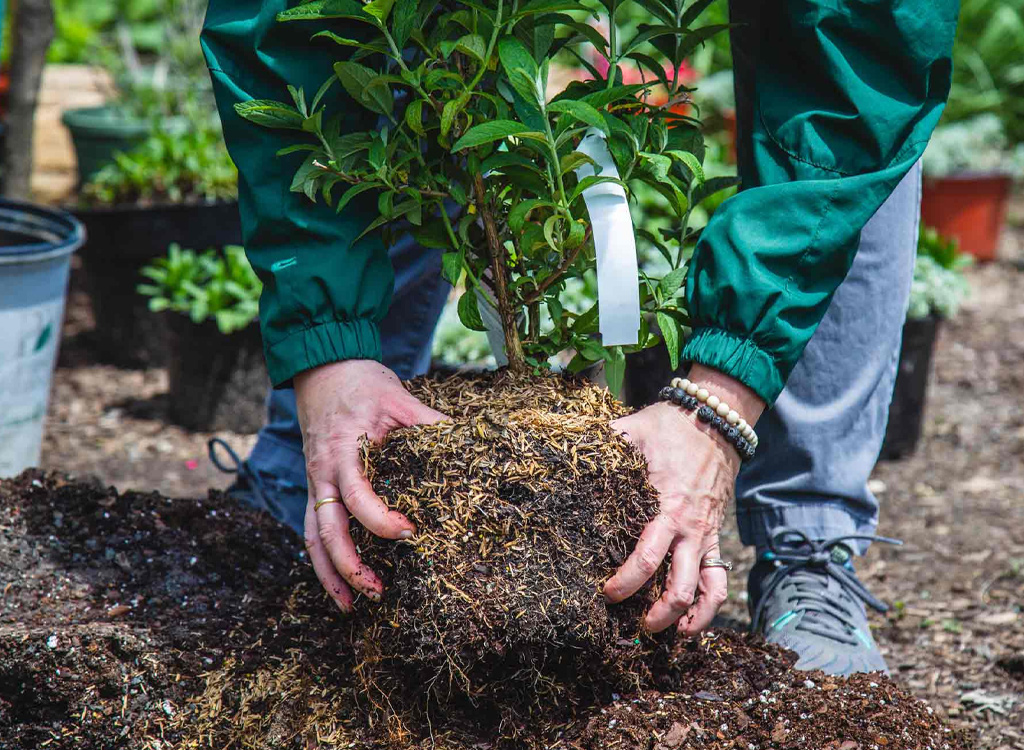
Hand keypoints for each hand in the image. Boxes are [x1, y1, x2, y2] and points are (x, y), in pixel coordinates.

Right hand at [295, 360, 447, 612]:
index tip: (409, 532)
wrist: (322, 369)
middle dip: (349, 566)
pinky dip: (323, 561)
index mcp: (342, 450)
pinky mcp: (315, 488)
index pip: (357, 495)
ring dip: (330, 575)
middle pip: (326, 529)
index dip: (380, 520)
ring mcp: (314, 483)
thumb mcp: (399, 397)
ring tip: (352, 607)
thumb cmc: (362, 383)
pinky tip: (340, 585)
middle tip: (380, 592)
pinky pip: (313, 530)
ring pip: (313, 538)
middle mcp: (322, 472)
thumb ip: (429, 423)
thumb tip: (470, 445)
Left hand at [605, 365, 764, 634]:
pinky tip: (689, 625)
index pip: (648, 555)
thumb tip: (562, 444)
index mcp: (666, 507)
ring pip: (702, 591)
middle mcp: (689, 528)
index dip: (626, 580)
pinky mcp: (713, 538)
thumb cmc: (667, 428)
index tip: (606, 592)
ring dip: (683, 617)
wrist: (714, 422)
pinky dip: (708, 608)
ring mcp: (704, 536)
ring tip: (660, 631)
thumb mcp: (632, 430)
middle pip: (677, 585)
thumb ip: (602, 442)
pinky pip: (718, 581)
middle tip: (630, 622)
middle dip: (655, 611)